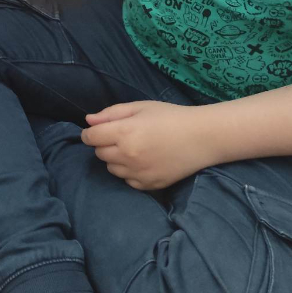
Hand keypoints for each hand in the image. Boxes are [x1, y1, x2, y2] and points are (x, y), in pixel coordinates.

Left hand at [81, 101, 215, 190]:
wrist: (202, 138)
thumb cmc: (170, 117)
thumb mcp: (140, 107)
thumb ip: (111, 114)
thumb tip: (88, 121)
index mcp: (124, 132)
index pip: (90, 137)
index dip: (90, 133)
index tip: (98, 130)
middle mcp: (128, 155)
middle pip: (99, 153)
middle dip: (104, 144)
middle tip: (122, 136)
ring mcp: (138, 173)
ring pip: (111, 168)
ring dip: (115, 159)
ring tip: (134, 148)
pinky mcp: (149, 185)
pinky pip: (127, 181)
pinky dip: (130, 172)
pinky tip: (143, 161)